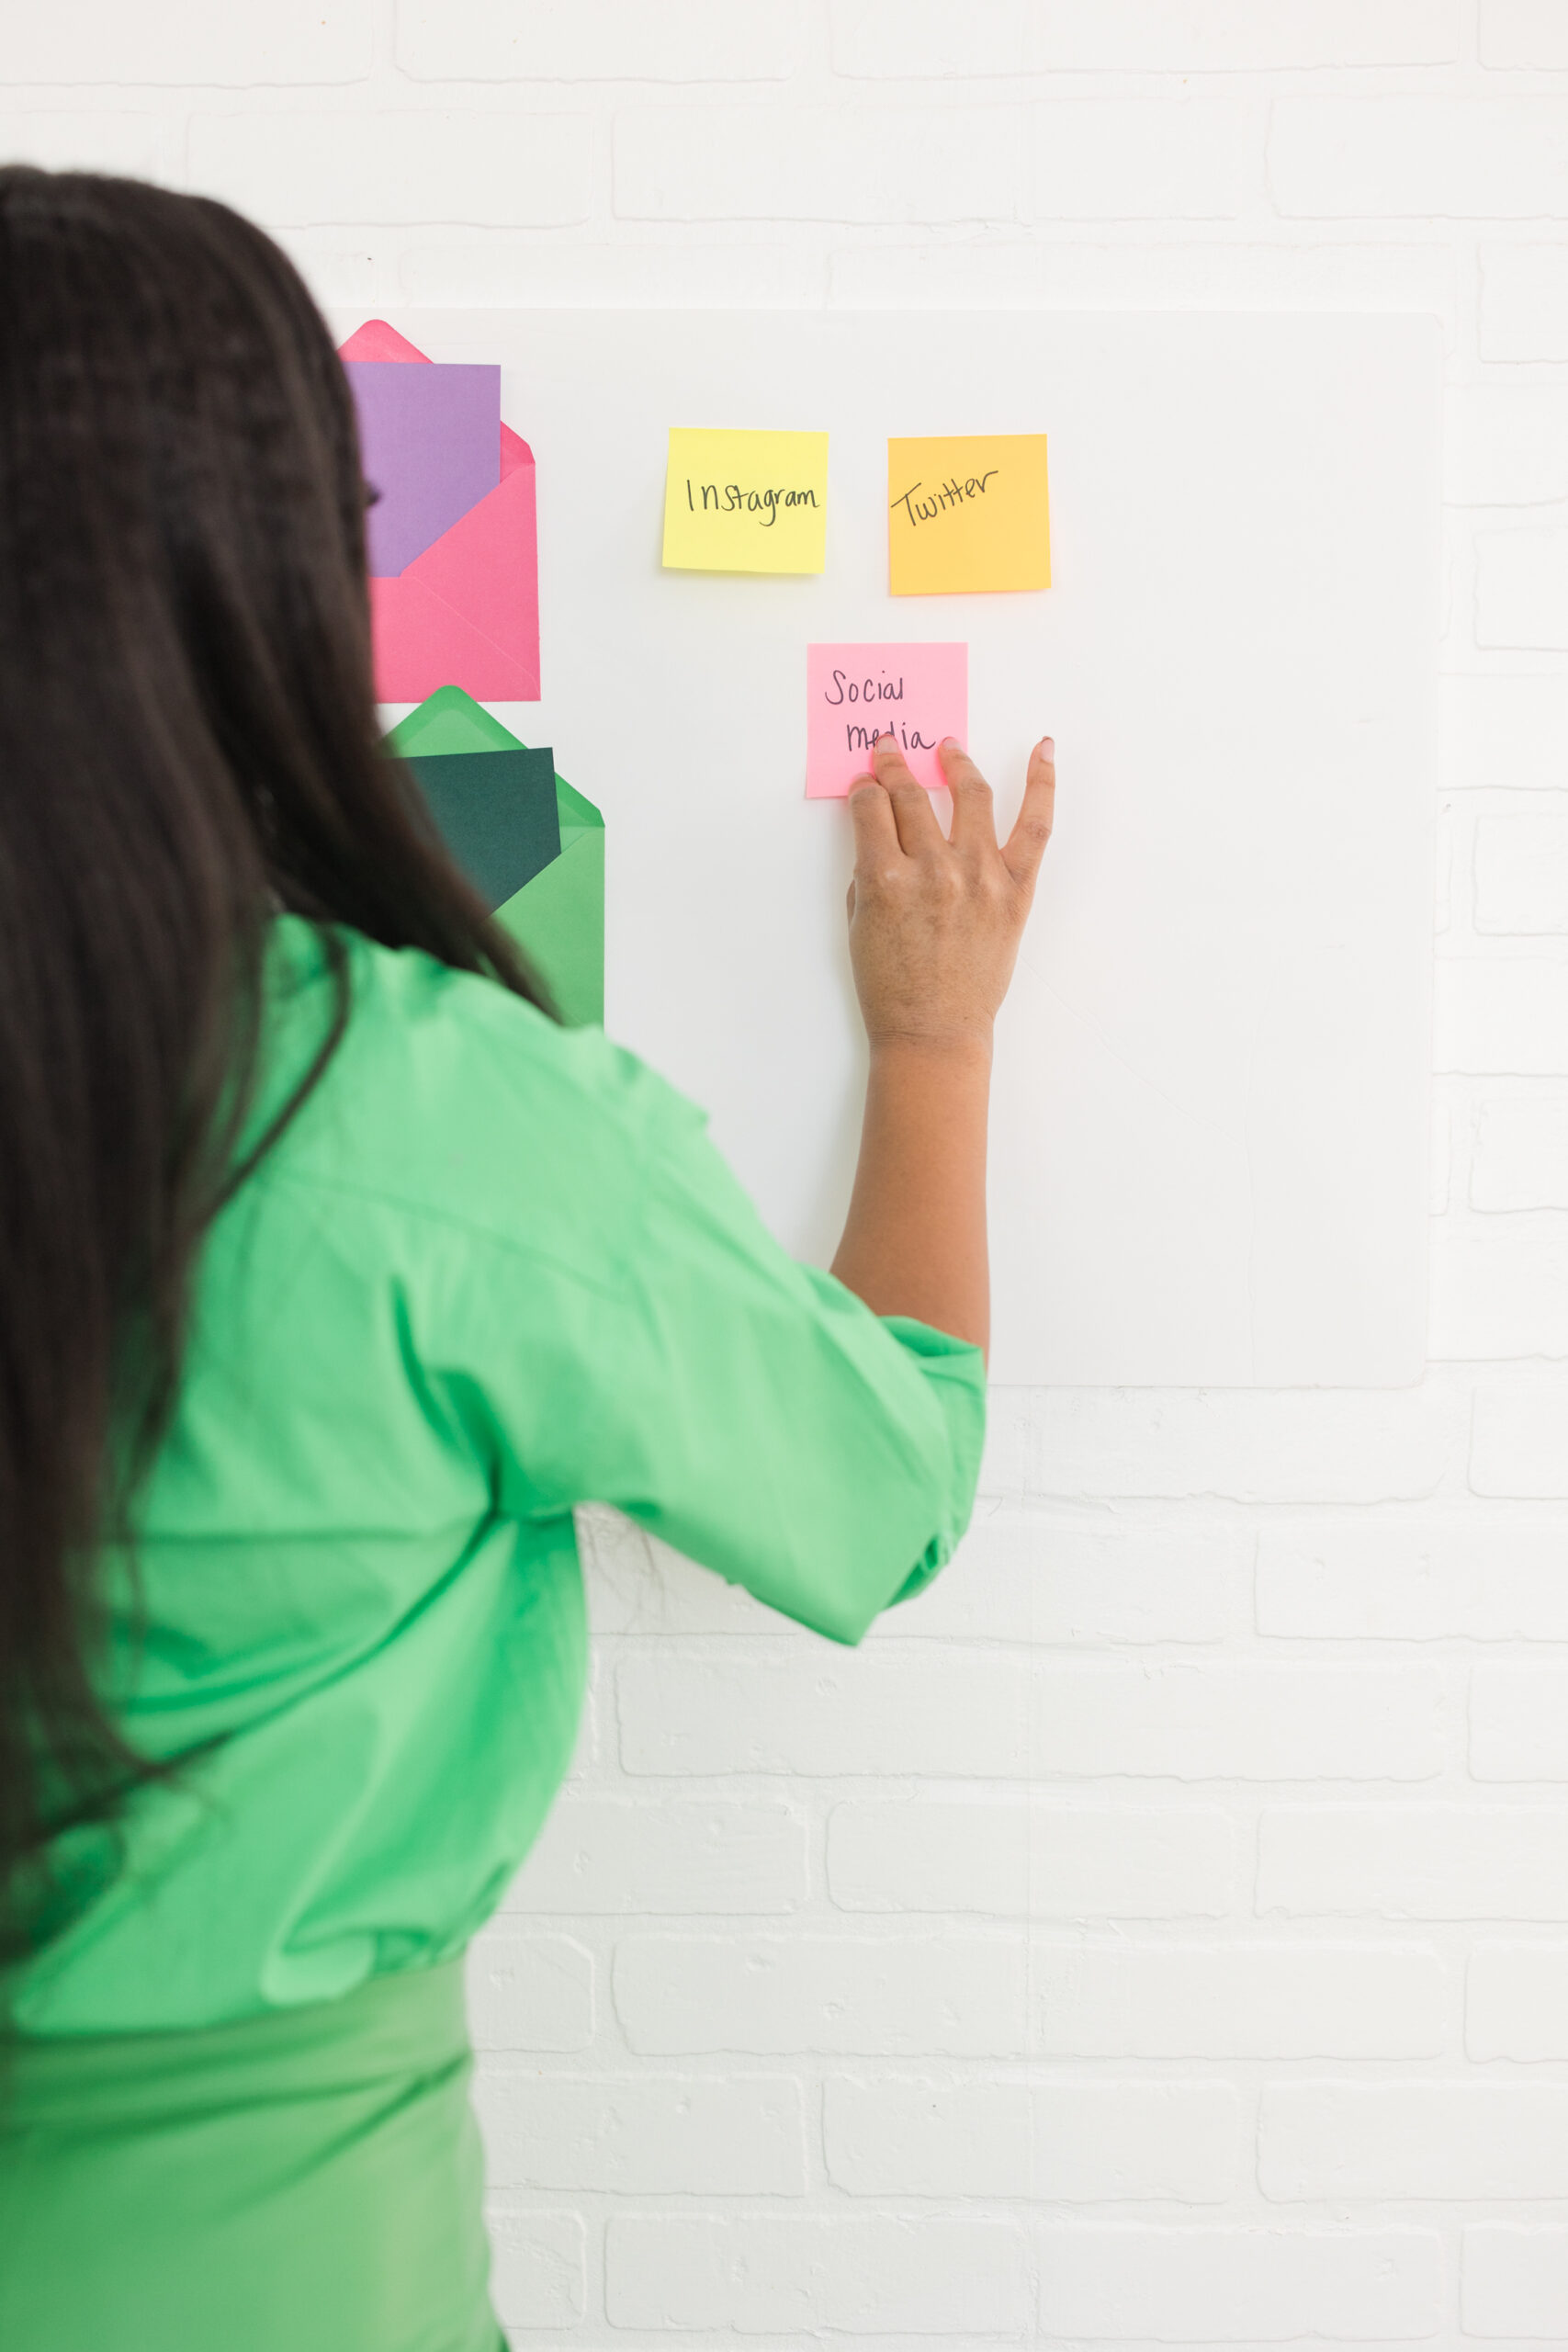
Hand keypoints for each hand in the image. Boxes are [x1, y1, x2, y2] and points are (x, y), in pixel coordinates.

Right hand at [845, 733, 1055, 1054]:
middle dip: (895, 768)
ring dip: (956, 764)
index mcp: (885, 880)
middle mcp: (933, 870)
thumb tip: (877, 830)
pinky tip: (1042, 751)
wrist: (934, 1032)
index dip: (864, 790)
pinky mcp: (1015, 890)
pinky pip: (1035, 825)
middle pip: (911, 796)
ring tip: (949, 750)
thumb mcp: (859, 924)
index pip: (871, 809)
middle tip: (891, 752)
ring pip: (970, 796)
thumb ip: (868, 872)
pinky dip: (1041, 783)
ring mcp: (980, 877)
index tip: (865, 784)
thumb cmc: (892, 988)